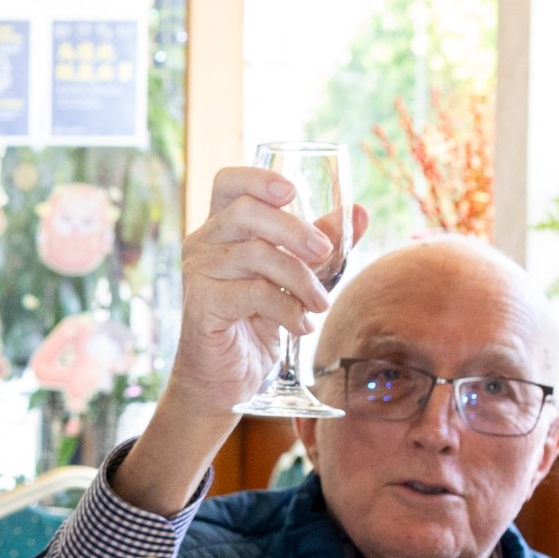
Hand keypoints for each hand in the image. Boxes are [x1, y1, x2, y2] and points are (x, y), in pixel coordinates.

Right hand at [112, 166, 368, 515]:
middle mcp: (204, 242)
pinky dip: (287, 308)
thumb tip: (359, 211)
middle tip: (325, 255)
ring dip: (300, 278)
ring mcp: (199, 272)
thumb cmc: (257, 323)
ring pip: (255, 253)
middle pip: (247, 212)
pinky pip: (253, 292)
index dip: (258, 178)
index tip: (292, 192)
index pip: (229, 182)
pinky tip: (302, 325)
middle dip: (294, 229)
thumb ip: (322, 245)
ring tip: (320, 304)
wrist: (226, 379)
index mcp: (223, 227)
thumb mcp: (295, 278)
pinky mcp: (203, 304)